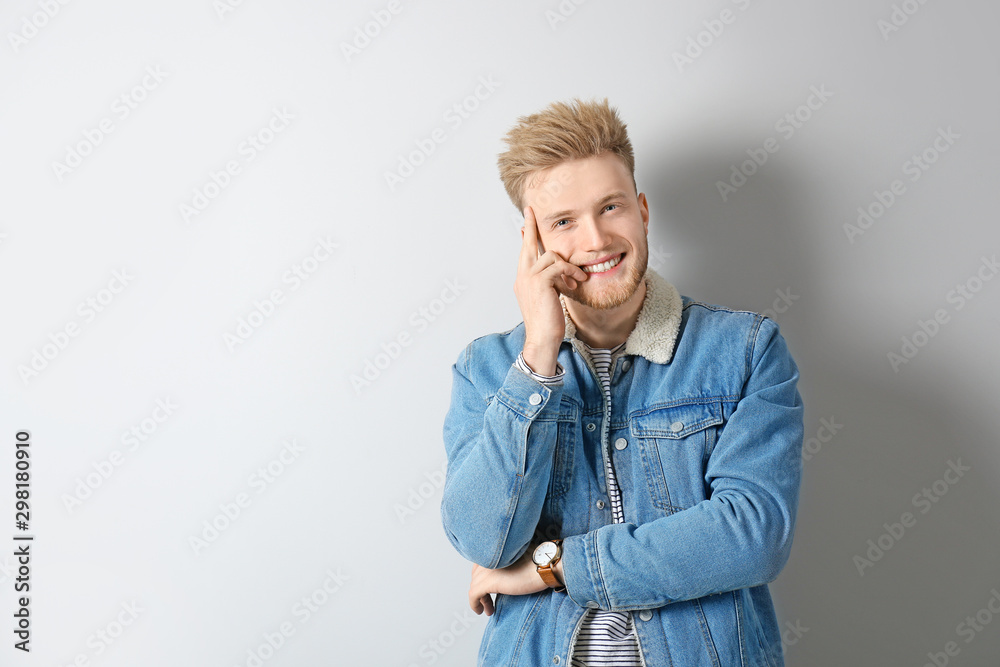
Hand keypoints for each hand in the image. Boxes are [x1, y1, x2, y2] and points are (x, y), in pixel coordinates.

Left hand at [469, 549, 547, 615]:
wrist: (545, 567)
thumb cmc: (539, 563)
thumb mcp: (518, 559)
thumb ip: (507, 563)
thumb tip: (504, 575)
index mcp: (495, 550)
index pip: (480, 564)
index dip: (482, 577)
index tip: (488, 588)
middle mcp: (488, 557)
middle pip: (476, 575)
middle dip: (481, 589)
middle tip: (488, 601)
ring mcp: (487, 569)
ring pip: (475, 585)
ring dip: (481, 599)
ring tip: (488, 609)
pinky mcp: (489, 582)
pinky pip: (473, 595)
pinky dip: (474, 604)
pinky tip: (481, 611)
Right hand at [514, 206, 587, 375]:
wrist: (542, 339)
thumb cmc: (547, 322)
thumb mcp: (547, 297)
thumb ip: (549, 281)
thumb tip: (557, 272)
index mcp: (522, 279)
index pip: (525, 252)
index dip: (527, 235)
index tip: (526, 220)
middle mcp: (522, 276)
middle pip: (528, 244)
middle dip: (531, 226)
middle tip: (531, 211)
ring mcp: (529, 278)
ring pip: (551, 256)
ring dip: (568, 266)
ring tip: (576, 279)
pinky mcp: (541, 282)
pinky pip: (559, 266)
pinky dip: (570, 273)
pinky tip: (575, 284)